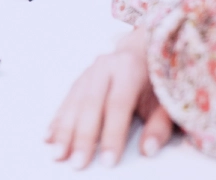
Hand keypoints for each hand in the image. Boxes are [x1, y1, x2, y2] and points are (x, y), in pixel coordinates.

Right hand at [47, 28, 175, 168]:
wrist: (141, 52)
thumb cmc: (154, 80)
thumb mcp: (166, 100)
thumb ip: (159, 125)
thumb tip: (148, 149)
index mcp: (129, 68)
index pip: (118, 104)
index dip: (113, 134)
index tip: (108, 160)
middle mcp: (105, 67)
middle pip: (90, 104)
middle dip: (83, 136)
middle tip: (78, 162)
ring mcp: (89, 73)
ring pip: (74, 103)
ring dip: (64, 131)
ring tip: (58, 154)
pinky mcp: (79, 81)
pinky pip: (65, 102)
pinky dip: (57, 121)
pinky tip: (49, 137)